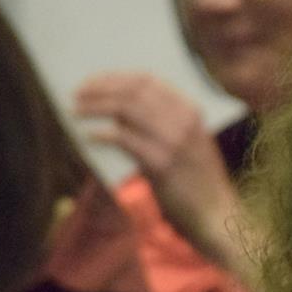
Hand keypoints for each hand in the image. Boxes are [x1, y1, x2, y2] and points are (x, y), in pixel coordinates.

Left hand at [73, 71, 241, 268]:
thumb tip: (118, 110)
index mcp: (190, 110)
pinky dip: (103, 135)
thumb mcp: (188, 143)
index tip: (94, 81)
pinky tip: (89, 137)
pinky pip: (124, 139)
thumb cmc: (197, 181)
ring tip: (76, 111)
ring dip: (96, 108)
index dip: (115, 78)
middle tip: (77, 93)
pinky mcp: (162, 163)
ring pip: (125, 110)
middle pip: (132, 91)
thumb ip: (163, 123)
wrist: (215, 214)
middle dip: (100, 89)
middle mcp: (183, 120)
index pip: (147, 81)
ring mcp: (174, 140)